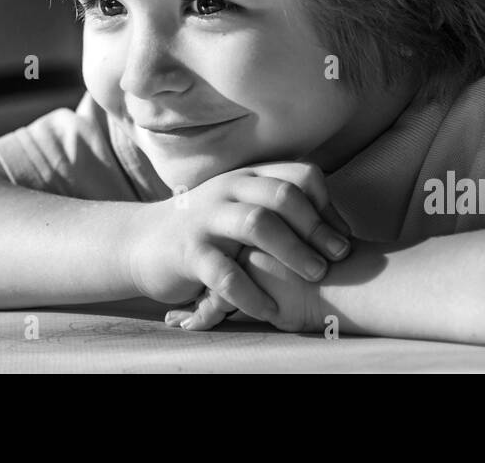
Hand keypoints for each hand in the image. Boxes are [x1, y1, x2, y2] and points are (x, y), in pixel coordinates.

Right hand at [124, 161, 351, 323]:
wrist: (142, 242)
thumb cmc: (208, 231)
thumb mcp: (241, 207)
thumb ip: (279, 210)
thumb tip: (339, 231)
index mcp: (247, 178)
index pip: (299, 174)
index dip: (328, 204)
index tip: (343, 236)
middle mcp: (228, 191)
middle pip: (283, 194)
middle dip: (316, 227)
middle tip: (337, 257)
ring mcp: (206, 219)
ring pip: (257, 224)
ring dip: (293, 251)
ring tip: (315, 276)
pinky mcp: (188, 253)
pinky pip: (225, 274)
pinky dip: (253, 294)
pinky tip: (271, 311)